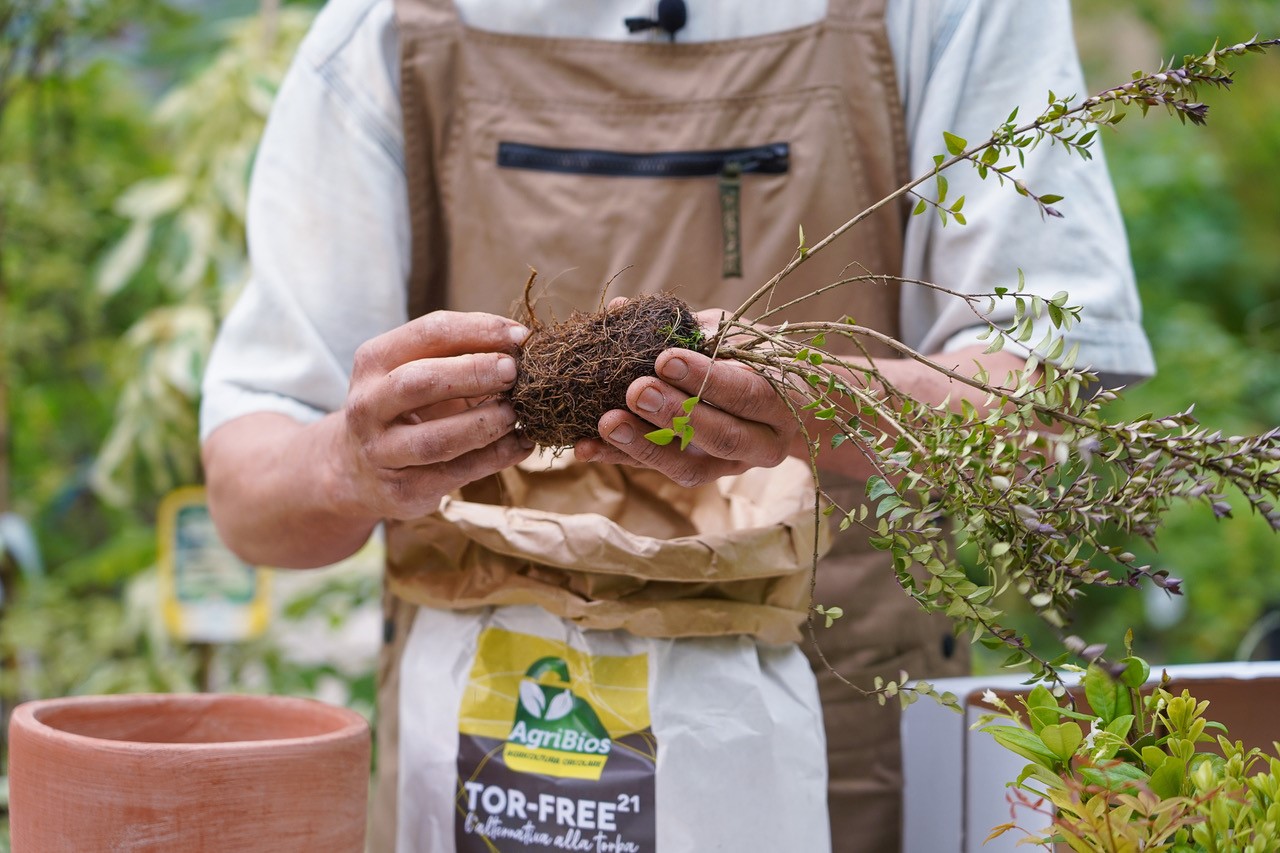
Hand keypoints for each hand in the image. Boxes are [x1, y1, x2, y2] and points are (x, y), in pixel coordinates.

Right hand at [334, 310, 533, 519]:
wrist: (358, 469)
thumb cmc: (405, 407)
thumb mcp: (419, 370)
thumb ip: (461, 353)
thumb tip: (520, 343)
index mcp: (375, 361)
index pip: (430, 333)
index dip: (480, 330)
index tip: (520, 336)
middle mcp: (369, 404)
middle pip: (422, 382)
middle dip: (474, 372)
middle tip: (514, 372)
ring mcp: (382, 451)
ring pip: (437, 439)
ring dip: (484, 423)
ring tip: (516, 414)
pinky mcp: (403, 489)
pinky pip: (457, 473)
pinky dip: (497, 457)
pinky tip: (521, 444)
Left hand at [575, 308, 798, 486]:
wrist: (780, 404)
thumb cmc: (750, 358)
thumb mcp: (732, 334)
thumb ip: (688, 326)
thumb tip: (620, 309)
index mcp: (780, 401)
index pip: (746, 393)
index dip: (706, 377)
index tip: (666, 357)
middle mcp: (763, 443)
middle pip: (721, 436)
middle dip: (675, 414)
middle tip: (635, 390)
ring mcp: (729, 467)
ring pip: (688, 467)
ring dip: (642, 444)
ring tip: (606, 423)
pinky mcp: (699, 475)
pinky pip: (658, 472)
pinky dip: (621, 458)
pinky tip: (586, 447)